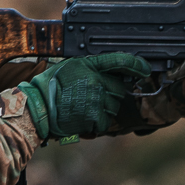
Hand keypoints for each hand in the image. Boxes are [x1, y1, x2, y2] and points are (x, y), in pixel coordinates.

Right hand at [18, 53, 152, 139]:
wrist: (39, 107)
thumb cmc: (51, 87)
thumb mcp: (71, 67)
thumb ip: (92, 68)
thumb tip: (112, 74)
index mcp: (89, 65)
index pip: (119, 61)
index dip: (136, 65)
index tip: (145, 69)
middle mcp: (96, 81)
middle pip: (120, 89)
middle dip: (111, 94)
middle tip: (92, 97)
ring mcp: (97, 99)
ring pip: (114, 107)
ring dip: (104, 110)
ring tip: (84, 108)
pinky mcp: (94, 117)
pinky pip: (106, 121)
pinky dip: (97, 123)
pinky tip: (83, 118)